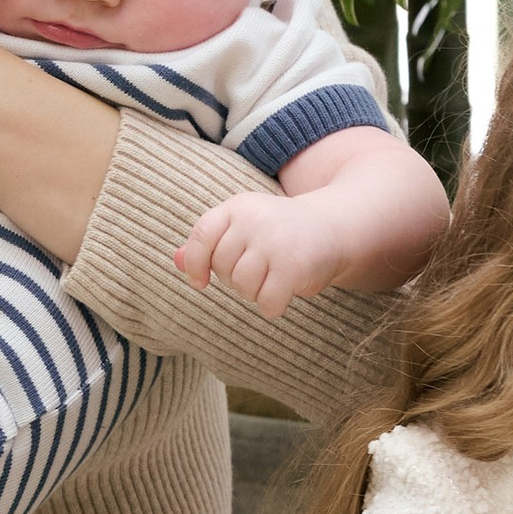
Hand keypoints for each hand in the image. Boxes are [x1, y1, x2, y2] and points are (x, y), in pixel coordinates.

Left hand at [175, 188, 350, 318]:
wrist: (335, 228)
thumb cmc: (282, 233)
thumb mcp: (245, 229)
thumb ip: (211, 244)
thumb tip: (177, 261)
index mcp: (239, 207)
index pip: (202, 235)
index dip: (196, 263)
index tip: (200, 283)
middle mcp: (255, 220)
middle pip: (224, 268)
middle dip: (238, 280)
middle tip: (261, 271)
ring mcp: (274, 241)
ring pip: (244, 287)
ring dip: (256, 293)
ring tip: (274, 278)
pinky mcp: (293, 265)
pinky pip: (267, 302)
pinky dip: (274, 306)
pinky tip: (286, 293)